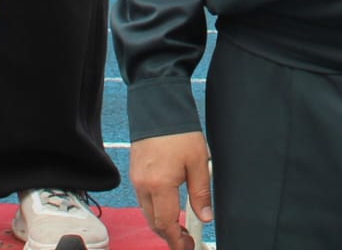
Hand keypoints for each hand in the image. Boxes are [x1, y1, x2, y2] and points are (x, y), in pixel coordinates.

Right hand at [130, 132, 211, 249]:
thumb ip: (202, 192)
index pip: (166, 224)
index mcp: (160, 185)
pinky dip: (155, 208)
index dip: (177, 241)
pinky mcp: (135, 172)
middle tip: (186, 240)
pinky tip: (168, 204)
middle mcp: (143, 186)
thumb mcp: (198, 161)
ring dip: (162, 222)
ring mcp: (137, 179)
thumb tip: (205, 217)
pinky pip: (144, 199)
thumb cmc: (179, 131)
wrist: (158, 105)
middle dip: (169, 235)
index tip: (187, 247)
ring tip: (180, 225)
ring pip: (148, 212)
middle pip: (155, 222)